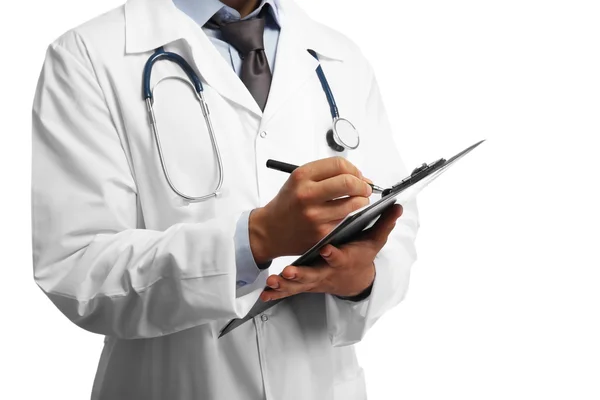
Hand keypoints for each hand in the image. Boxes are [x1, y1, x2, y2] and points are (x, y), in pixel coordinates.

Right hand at [249, 157, 372, 262]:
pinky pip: (347, 221)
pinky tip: (347, 215)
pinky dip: (353, 217)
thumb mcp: (299, 180)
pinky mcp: (321, 233)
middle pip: (349, 183)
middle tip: (365, 188)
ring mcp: (315, 216)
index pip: (339, 165)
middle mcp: (307, 194)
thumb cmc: (288, 203)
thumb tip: (360, 177)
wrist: (270, 230)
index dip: (354, 169)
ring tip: (358, 202)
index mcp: (301, 176)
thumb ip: (327, 174)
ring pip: (353, 204)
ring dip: (362, 202)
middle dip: (363, 185)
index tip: (357, 175)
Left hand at [259, 204, 402, 300]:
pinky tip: (265, 293)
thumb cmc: (360, 257)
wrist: (351, 280)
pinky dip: (277, 292)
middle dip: (302, 274)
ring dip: (286, 285)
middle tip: (290, 272)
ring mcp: (314, 279)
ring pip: (298, 284)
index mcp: (344, 260)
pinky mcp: (304, 283)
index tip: (327, 250)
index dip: (334, 254)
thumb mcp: (374, 243)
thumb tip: (397, 207)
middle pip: (314, 275)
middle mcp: (327, 271)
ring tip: (274, 281)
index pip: (339, 257)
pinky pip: (289, 290)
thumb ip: (383, 224)